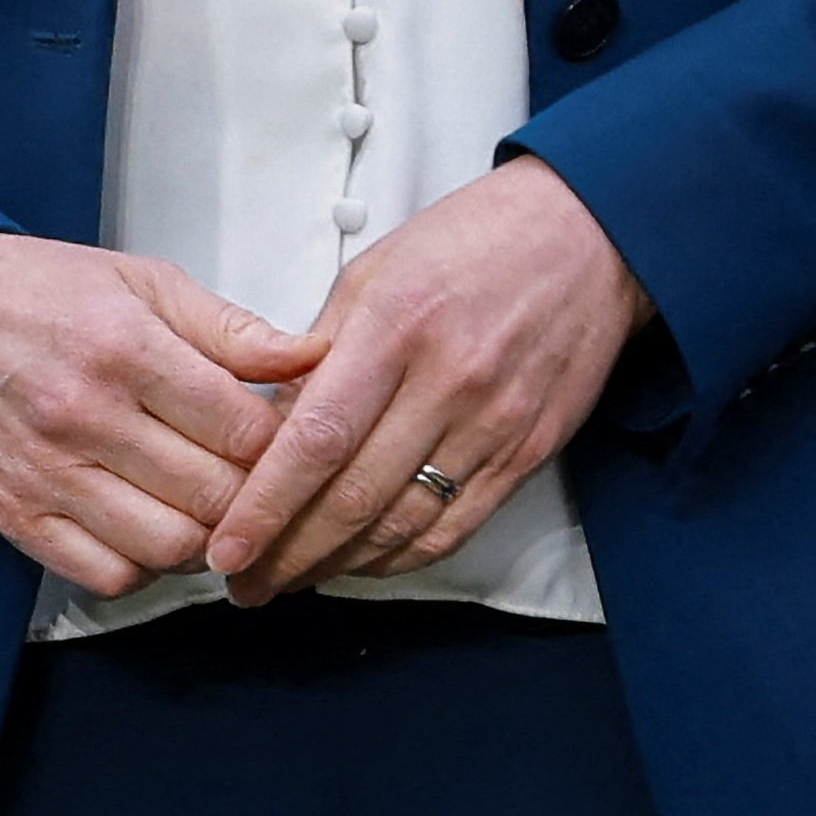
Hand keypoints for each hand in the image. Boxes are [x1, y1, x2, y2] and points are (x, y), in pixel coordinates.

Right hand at [0, 236, 319, 595]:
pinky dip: (145, 566)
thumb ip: (234, 329)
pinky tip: (155, 527)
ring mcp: (47, 476)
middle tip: (265, 478)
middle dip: (257, 494)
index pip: (243, 429)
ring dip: (207, 538)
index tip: (293, 436)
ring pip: (167, 546)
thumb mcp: (148, 282)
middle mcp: (84, 418)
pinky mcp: (16, 518)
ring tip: (213, 505)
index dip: (287, 442)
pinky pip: (105, 575)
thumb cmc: (44, 293)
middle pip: (213, 495)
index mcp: (126, 349)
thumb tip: (316, 356)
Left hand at [204, 158, 651, 600]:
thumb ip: (319, 348)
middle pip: (354, 498)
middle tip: (244, 581)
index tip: (226, 547)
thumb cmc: (477, 240)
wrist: (590, 235)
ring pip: (402, 525)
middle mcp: (448, 382)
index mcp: (398, 326)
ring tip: (290, 579)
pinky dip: (401, 557)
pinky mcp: (529, 450)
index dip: (265, 506)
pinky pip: (455, 527)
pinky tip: (363, 562)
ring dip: (337, 565)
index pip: (317, 439)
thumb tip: (270, 425)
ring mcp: (495, 423)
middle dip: (288, 554)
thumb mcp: (377, 269)